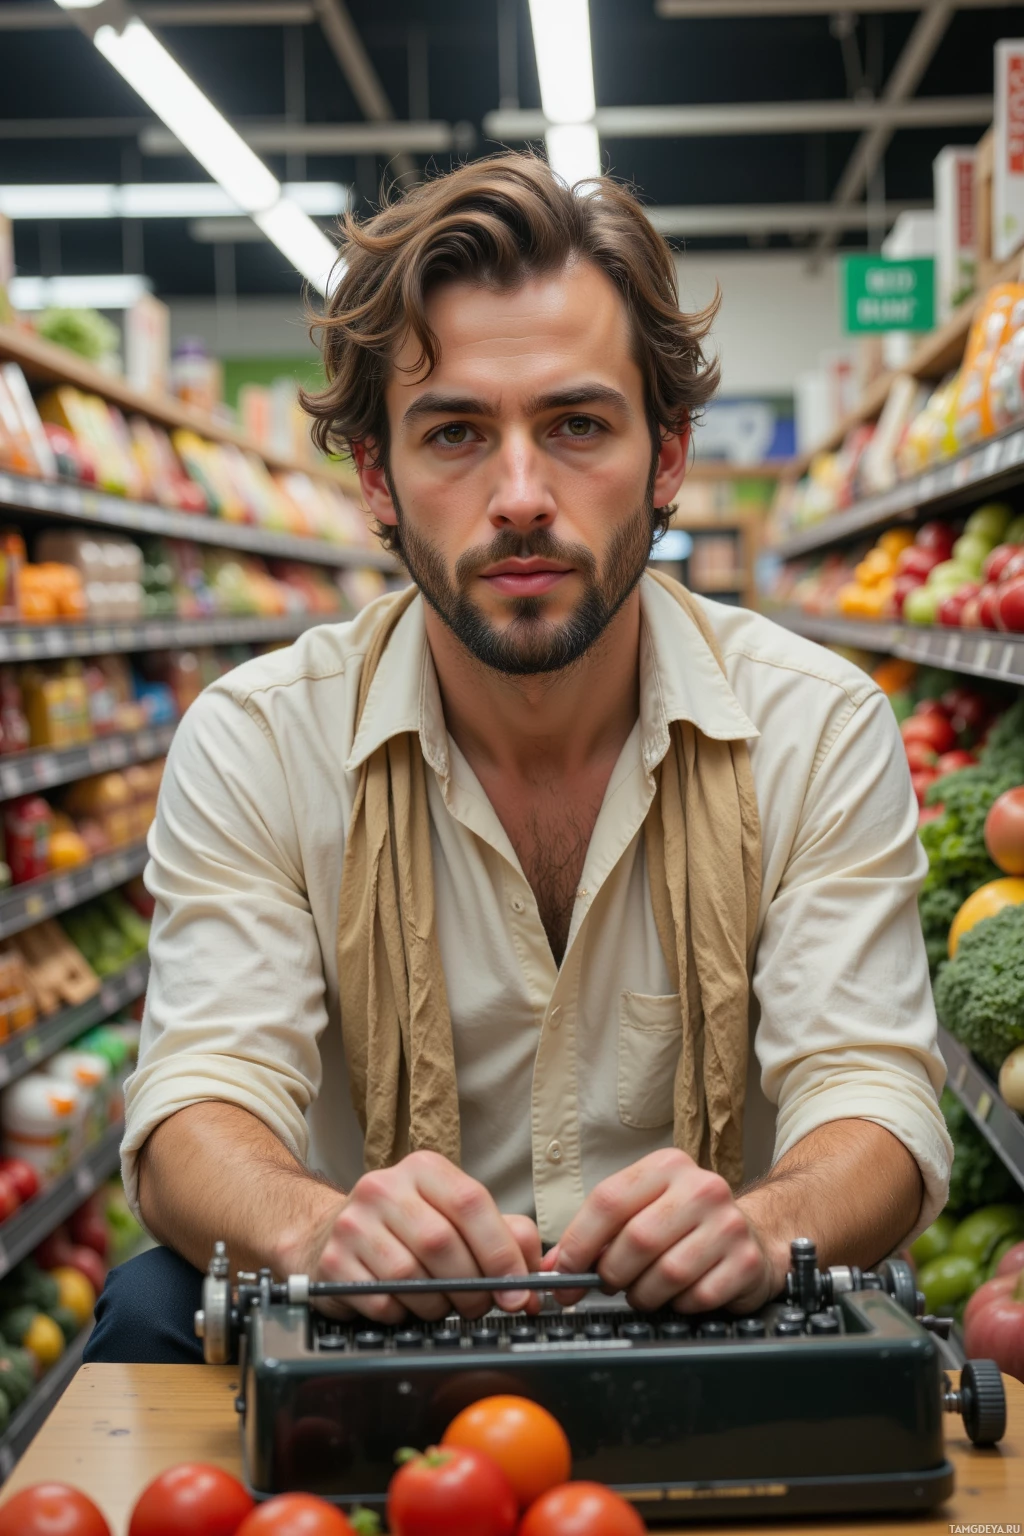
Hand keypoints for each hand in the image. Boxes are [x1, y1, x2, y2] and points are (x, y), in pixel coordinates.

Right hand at [306, 1151, 541, 1324]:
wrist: (329, 1234)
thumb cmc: (406, 1228)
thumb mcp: (455, 1217)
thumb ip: (505, 1236)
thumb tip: (536, 1277)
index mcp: (424, 1169)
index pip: (471, 1202)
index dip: (501, 1252)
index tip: (518, 1290)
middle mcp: (384, 1187)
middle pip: (442, 1243)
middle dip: (472, 1287)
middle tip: (481, 1305)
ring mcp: (353, 1224)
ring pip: (411, 1277)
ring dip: (438, 1304)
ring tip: (442, 1303)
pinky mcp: (333, 1262)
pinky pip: (382, 1301)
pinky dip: (404, 1314)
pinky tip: (405, 1305)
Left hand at [542, 1148, 773, 1313]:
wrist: (751, 1235)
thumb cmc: (684, 1225)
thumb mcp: (642, 1211)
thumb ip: (598, 1233)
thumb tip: (553, 1267)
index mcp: (667, 1166)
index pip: (609, 1201)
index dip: (578, 1243)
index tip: (563, 1272)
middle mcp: (701, 1187)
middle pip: (637, 1240)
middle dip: (612, 1274)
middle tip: (609, 1285)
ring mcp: (728, 1224)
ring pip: (667, 1273)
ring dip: (645, 1294)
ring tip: (643, 1291)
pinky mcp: (746, 1261)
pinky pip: (697, 1297)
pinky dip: (679, 1305)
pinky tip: (680, 1295)